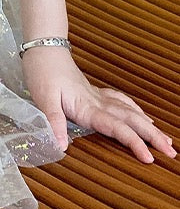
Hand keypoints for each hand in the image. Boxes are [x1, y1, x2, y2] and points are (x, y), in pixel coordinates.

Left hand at [22, 47, 175, 163]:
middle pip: (131, 120)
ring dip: (148, 125)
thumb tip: (62, 147)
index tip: (150, 158)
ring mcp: (98, 96)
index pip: (117, 128)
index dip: (135, 143)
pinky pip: (121, 101)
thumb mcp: (44, 99)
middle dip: (153, 136)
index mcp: (88, 107)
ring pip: (130, 111)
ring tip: (166, 139)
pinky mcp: (95, 93)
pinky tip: (142, 115)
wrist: (44, 50)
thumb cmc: (42, 74)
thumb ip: (54, 123)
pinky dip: (136, 110)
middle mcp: (98, 102)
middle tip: (172, 152)